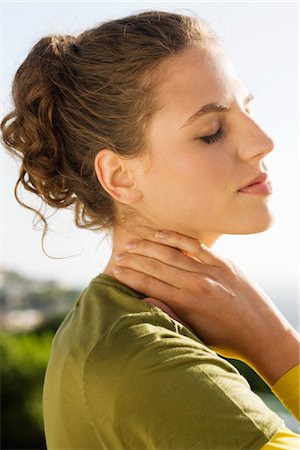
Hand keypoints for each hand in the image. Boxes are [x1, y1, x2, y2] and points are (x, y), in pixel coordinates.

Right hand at [112, 231, 296, 368]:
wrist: (261, 332)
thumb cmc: (224, 337)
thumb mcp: (193, 332)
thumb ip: (169, 315)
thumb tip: (145, 298)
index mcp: (186, 304)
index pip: (150, 284)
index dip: (130, 275)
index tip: (115, 270)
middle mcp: (196, 284)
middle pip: (156, 266)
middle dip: (134, 260)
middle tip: (117, 256)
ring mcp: (210, 271)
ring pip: (171, 254)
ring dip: (148, 248)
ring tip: (131, 245)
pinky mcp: (223, 262)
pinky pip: (194, 245)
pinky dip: (175, 238)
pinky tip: (158, 234)